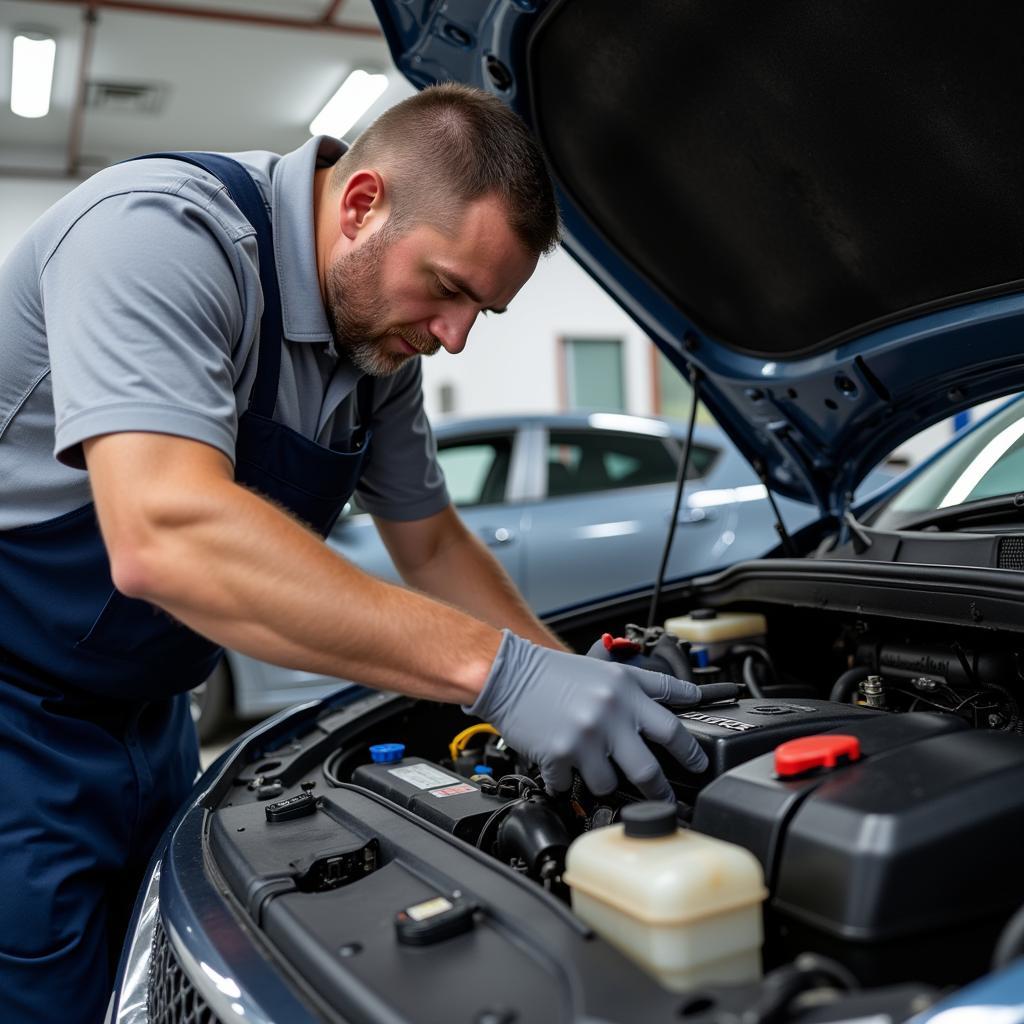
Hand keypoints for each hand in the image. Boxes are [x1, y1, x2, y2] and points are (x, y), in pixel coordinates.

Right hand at [464, 631, 708, 801]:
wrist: (508, 673)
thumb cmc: (554, 672)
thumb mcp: (604, 670)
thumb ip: (642, 687)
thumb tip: (679, 703)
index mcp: (625, 689)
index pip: (671, 723)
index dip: (691, 749)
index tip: (700, 764)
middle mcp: (610, 712)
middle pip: (650, 769)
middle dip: (660, 790)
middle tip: (664, 798)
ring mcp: (585, 736)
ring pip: (609, 784)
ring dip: (602, 781)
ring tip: (590, 767)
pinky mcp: (559, 755)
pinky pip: (570, 785)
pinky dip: (564, 782)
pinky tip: (559, 766)